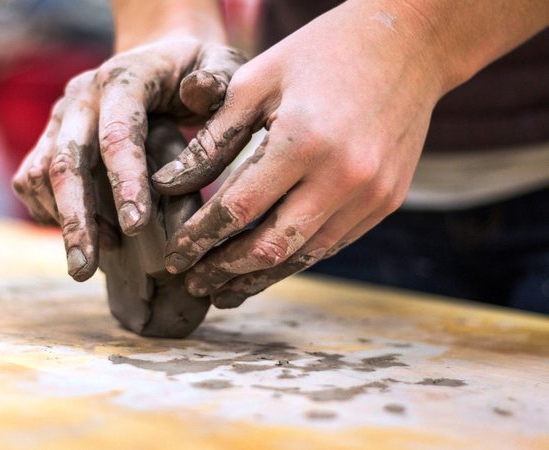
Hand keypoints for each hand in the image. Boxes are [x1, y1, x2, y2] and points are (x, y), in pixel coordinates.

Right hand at [11, 38, 245, 280]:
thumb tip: (197, 94)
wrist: (158, 58)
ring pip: (41, 174)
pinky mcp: (49, 138)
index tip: (136, 228)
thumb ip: (218, 79)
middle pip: (66, 161)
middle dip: (76, 219)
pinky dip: (49, 213)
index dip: (125, 181)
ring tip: (94, 259)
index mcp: (124, 79)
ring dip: (63, 220)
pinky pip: (32, 180)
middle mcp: (82, 97)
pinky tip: (84, 235)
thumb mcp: (220, 63)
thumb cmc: (196, 69)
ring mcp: (60, 118)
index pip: (118, 133)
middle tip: (84, 270)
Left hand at [152, 1, 445, 307]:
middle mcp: (343, 177)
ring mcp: (371, 194)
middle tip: (192, 283)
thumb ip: (212, 139)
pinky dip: (295, 258)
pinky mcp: (387, 201)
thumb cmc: (320, 54)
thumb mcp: (256, 82)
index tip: (172, 256)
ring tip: (224, 291)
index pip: (237, 209)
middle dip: (224, 271)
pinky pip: (333, 244)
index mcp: (303, 140)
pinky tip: (268, 265)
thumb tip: (167, 185)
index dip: (199, 238)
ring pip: (304, 256)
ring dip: (259, 277)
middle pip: (270, 246)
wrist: (408, 44)